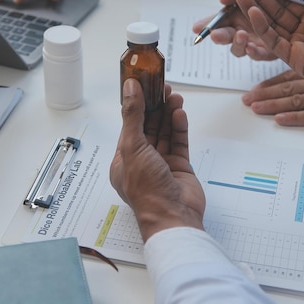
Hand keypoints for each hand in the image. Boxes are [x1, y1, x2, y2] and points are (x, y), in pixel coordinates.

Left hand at [110, 79, 204, 241]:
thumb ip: (133, 116)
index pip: (129, 125)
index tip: (144, 86)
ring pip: (165, 133)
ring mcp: (162, 164)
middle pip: (149, 127)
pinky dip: (179, 128)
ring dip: (169, 114)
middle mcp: (142, 161)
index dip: (137, 104)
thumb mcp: (133, 147)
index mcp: (124, 159)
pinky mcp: (180, 167)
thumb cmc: (146, 189)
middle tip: (163, 87)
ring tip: (175, 96)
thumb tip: (130, 89)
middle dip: (156, 107)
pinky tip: (179, 114)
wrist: (173, 216)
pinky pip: (179, 143)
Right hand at [192, 0, 275, 59]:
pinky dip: (253, 53)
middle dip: (218, 35)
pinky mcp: (271, 52)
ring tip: (241, 34)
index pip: (220, 20)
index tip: (196, 28)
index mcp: (241, 14)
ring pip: (239, 48)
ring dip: (236, 42)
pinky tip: (250, 48)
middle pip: (226, 36)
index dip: (208, 24)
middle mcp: (246, 29)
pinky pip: (260, 56)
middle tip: (214, 34)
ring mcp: (257, 42)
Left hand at [243, 69, 303, 125]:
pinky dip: (297, 119)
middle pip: (288, 89)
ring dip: (273, 105)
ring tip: (255, 109)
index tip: (253, 90)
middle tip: (245, 101)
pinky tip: (281, 122)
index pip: (290, 77)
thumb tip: (302, 78)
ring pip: (296, 101)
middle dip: (264, 94)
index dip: (269, 83)